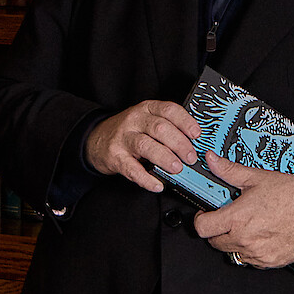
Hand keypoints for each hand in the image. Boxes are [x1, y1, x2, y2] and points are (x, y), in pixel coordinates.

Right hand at [84, 100, 200, 192]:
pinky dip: (145, 178)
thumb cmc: (129, 131)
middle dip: (179, 143)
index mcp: (147, 109)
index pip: (169, 110)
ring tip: (177, 168)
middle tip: (190, 157)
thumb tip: (194, 144)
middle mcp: (135, 120)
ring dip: (164, 157)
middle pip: (160, 128)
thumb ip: (167, 127)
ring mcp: (123, 137)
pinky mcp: (114, 156)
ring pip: (145, 145)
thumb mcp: (146, 121)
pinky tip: (157, 185)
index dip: (185, 122)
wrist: (96, 140)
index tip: (197, 134)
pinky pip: (131, 168)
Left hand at [193, 151, 293, 268]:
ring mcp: (256, 253)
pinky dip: (249, 249)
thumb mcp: (257, 177)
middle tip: (228, 216)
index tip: (206, 213)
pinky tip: (259, 234)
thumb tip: (212, 161)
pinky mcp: (267, 262)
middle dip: (217, 229)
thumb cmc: (292, 196)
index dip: (201, 218)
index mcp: (237, 218)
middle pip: (214, 241)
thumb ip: (230, 171)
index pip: (202, 227)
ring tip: (247, 224)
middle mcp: (244, 239)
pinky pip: (248, 260)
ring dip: (233, 240)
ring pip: (231, 251)